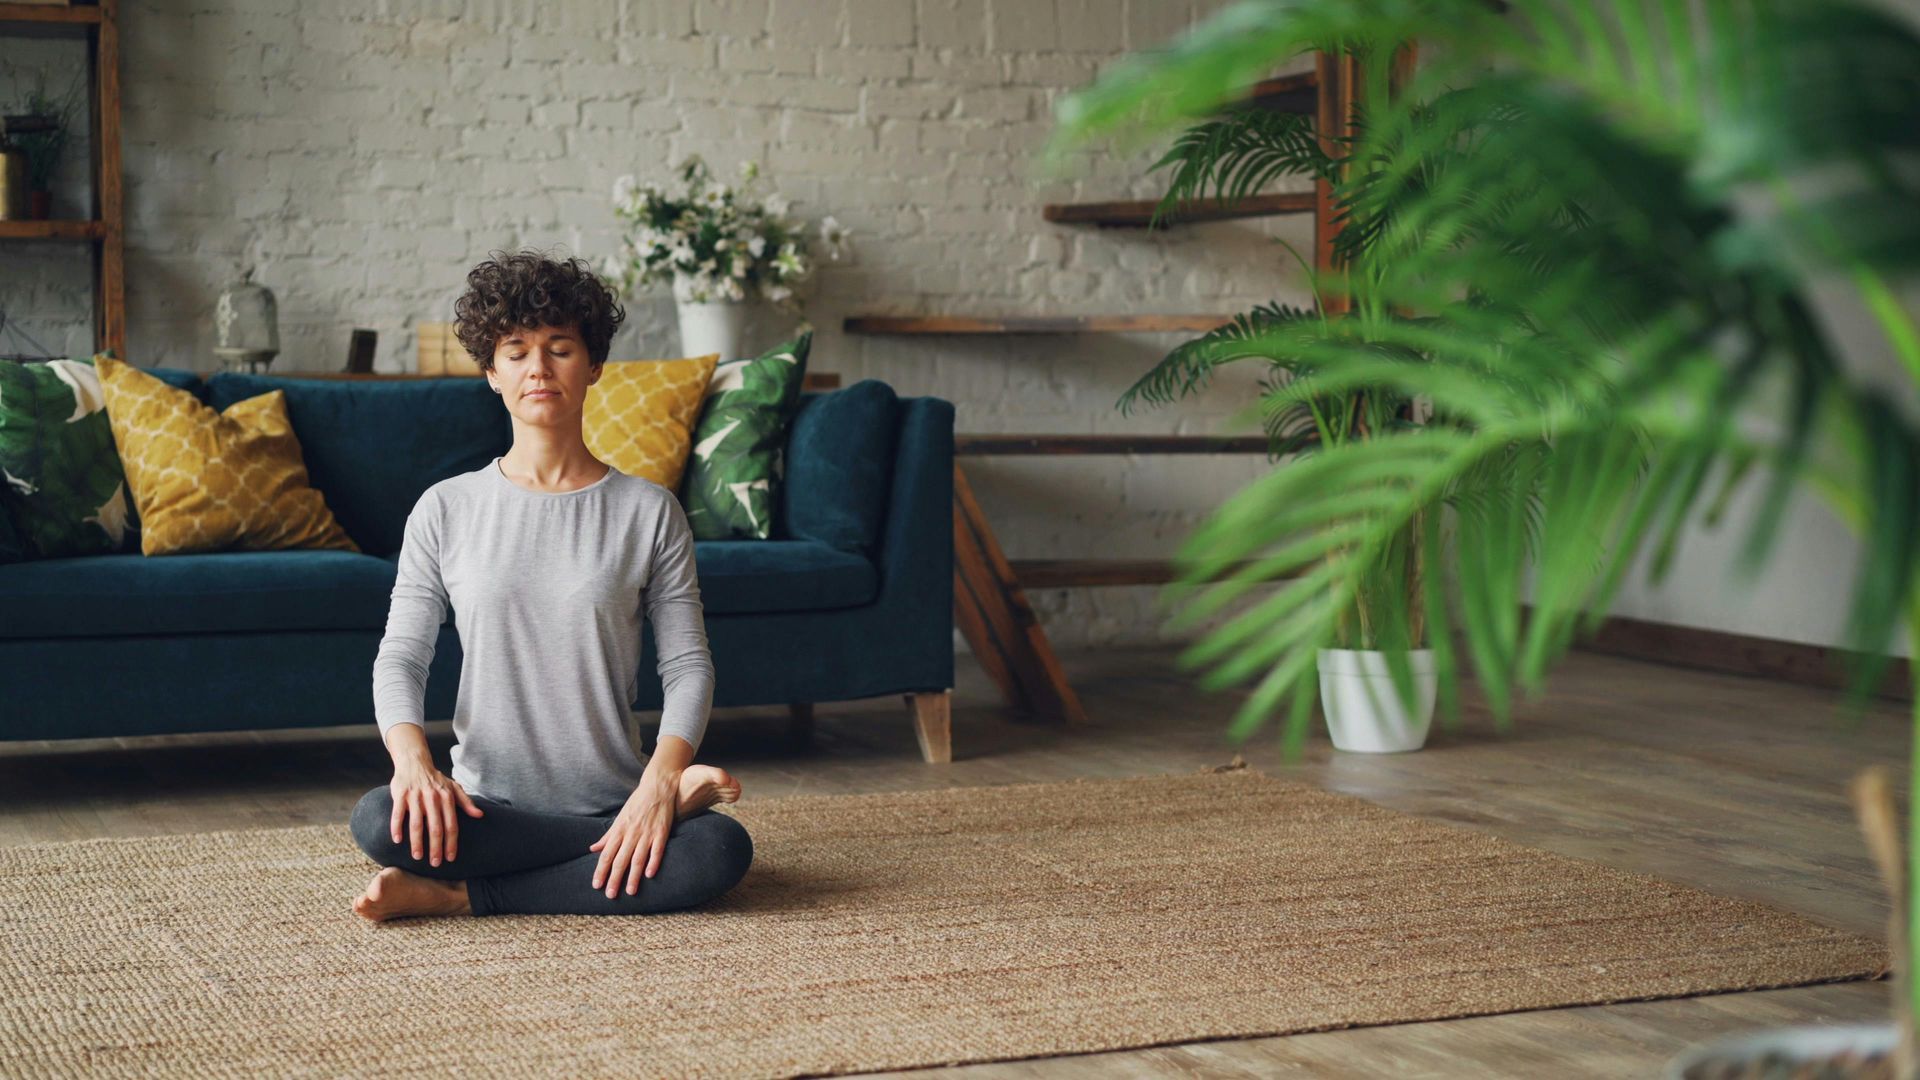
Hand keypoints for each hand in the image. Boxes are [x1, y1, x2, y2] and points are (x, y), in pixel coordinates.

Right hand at [388, 761, 484, 866]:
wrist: (415, 762)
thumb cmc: (436, 779)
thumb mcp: (454, 787)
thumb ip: (466, 802)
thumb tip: (480, 815)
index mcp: (447, 798)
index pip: (451, 825)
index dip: (451, 843)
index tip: (450, 858)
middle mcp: (432, 798)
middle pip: (435, 828)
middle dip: (436, 848)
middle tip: (435, 863)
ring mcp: (415, 797)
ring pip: (416, 824)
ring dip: (417, 842)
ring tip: (418, 857)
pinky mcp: (400, 795)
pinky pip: (398, 814)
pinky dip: (397, 828)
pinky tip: (397, 841)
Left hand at [589, 769, 680, 897]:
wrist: (657, 786)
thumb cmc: (637, 803)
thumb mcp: (619, 818)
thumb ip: (607, 835)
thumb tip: (593, 848)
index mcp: (619, 830)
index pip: (606, 854)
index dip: (601, 871)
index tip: (596, 885)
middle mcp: (631, 833)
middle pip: (620, 860)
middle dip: (614, 879)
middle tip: (610, 895)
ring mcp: (647, 833)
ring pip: (638, 858)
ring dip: (633, 876)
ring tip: (630, 892)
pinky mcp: (662, 831)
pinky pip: (657, 850)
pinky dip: (653, 862)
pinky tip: (650, 874)